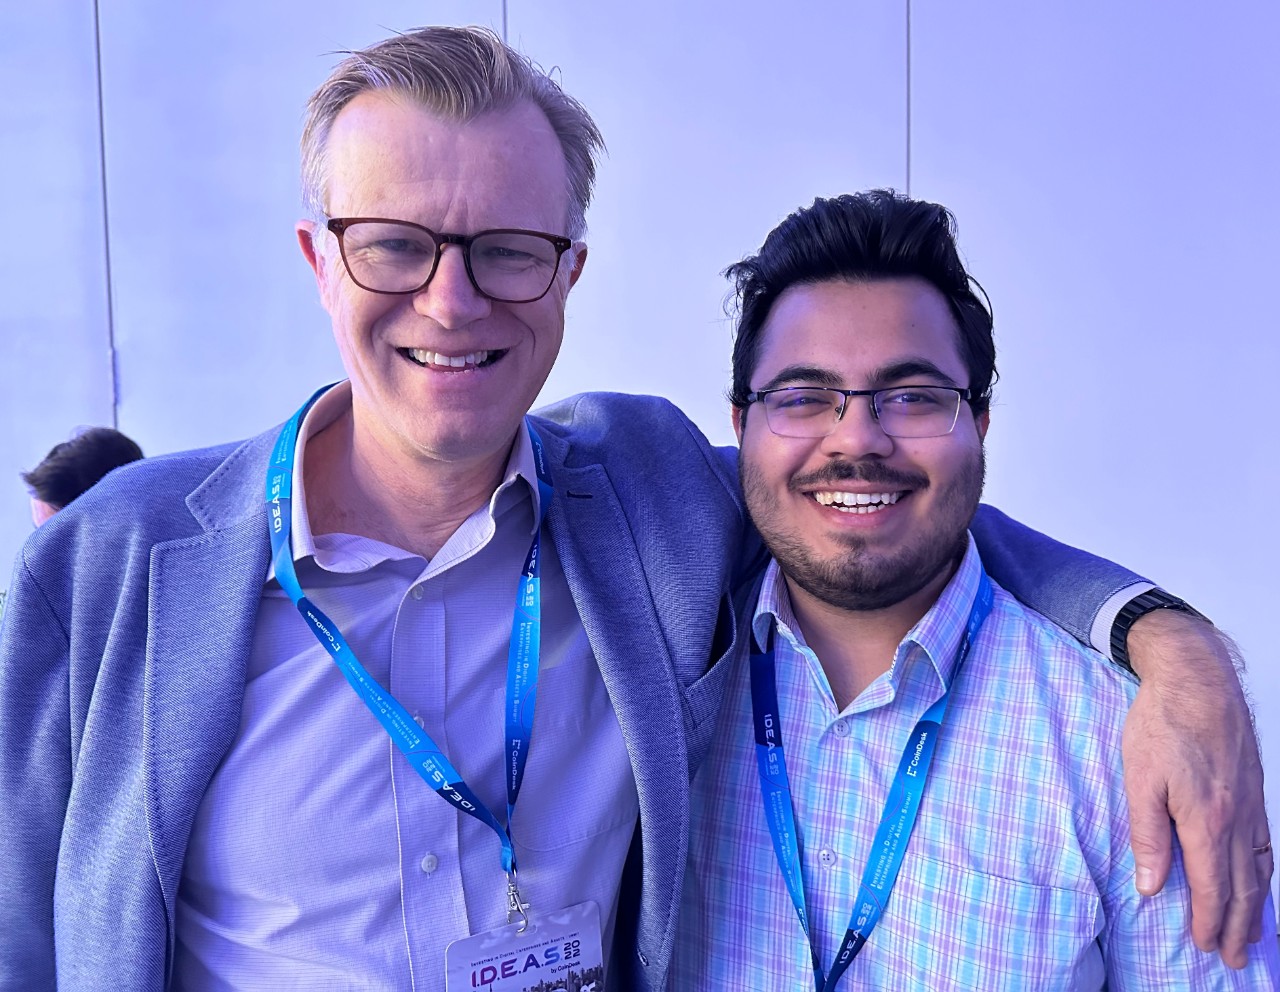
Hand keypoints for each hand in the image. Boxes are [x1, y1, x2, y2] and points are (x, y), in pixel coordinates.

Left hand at [1122, 609, 1269, 968]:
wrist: (1197, 679)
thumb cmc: (1162, 723)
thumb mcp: (1140, 780)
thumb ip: (1147, 836)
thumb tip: (1152, 885)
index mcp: (1206, 820)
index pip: (1212, 886)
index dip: (1211, 920)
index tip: (1207, 946)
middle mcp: (1237, 819)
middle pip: (1243, 886)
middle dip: (1239, 926)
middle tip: (1237, 959)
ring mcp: (1251, 805)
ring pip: (1260, 868)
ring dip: (1257, 905)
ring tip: (1252, 934)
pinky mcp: (1254, 791)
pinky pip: (1265, 843)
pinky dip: (1266, 871)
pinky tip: (1261, 880)